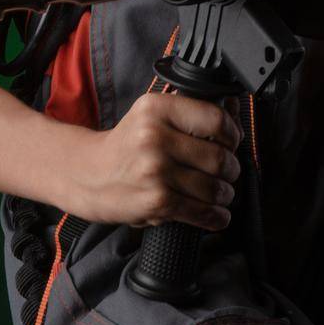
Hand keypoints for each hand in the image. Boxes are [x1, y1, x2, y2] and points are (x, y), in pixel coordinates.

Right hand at [78, 91, 242, 230]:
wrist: (88, 175)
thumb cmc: (127, 145)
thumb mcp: (152, 115)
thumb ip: (191, 110)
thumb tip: (235, 107)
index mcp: (157, 108)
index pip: (215, 119)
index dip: (232, 134)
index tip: (232, 142)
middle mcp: (155, 137)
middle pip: (219, 157)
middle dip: (231, 169)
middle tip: (228, 172)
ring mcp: (155, 171)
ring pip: (214, 187)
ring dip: (224, 194)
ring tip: (220, 193)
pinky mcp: (156, 201)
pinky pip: (201, 211)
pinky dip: (215, 216)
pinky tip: (217, 214)